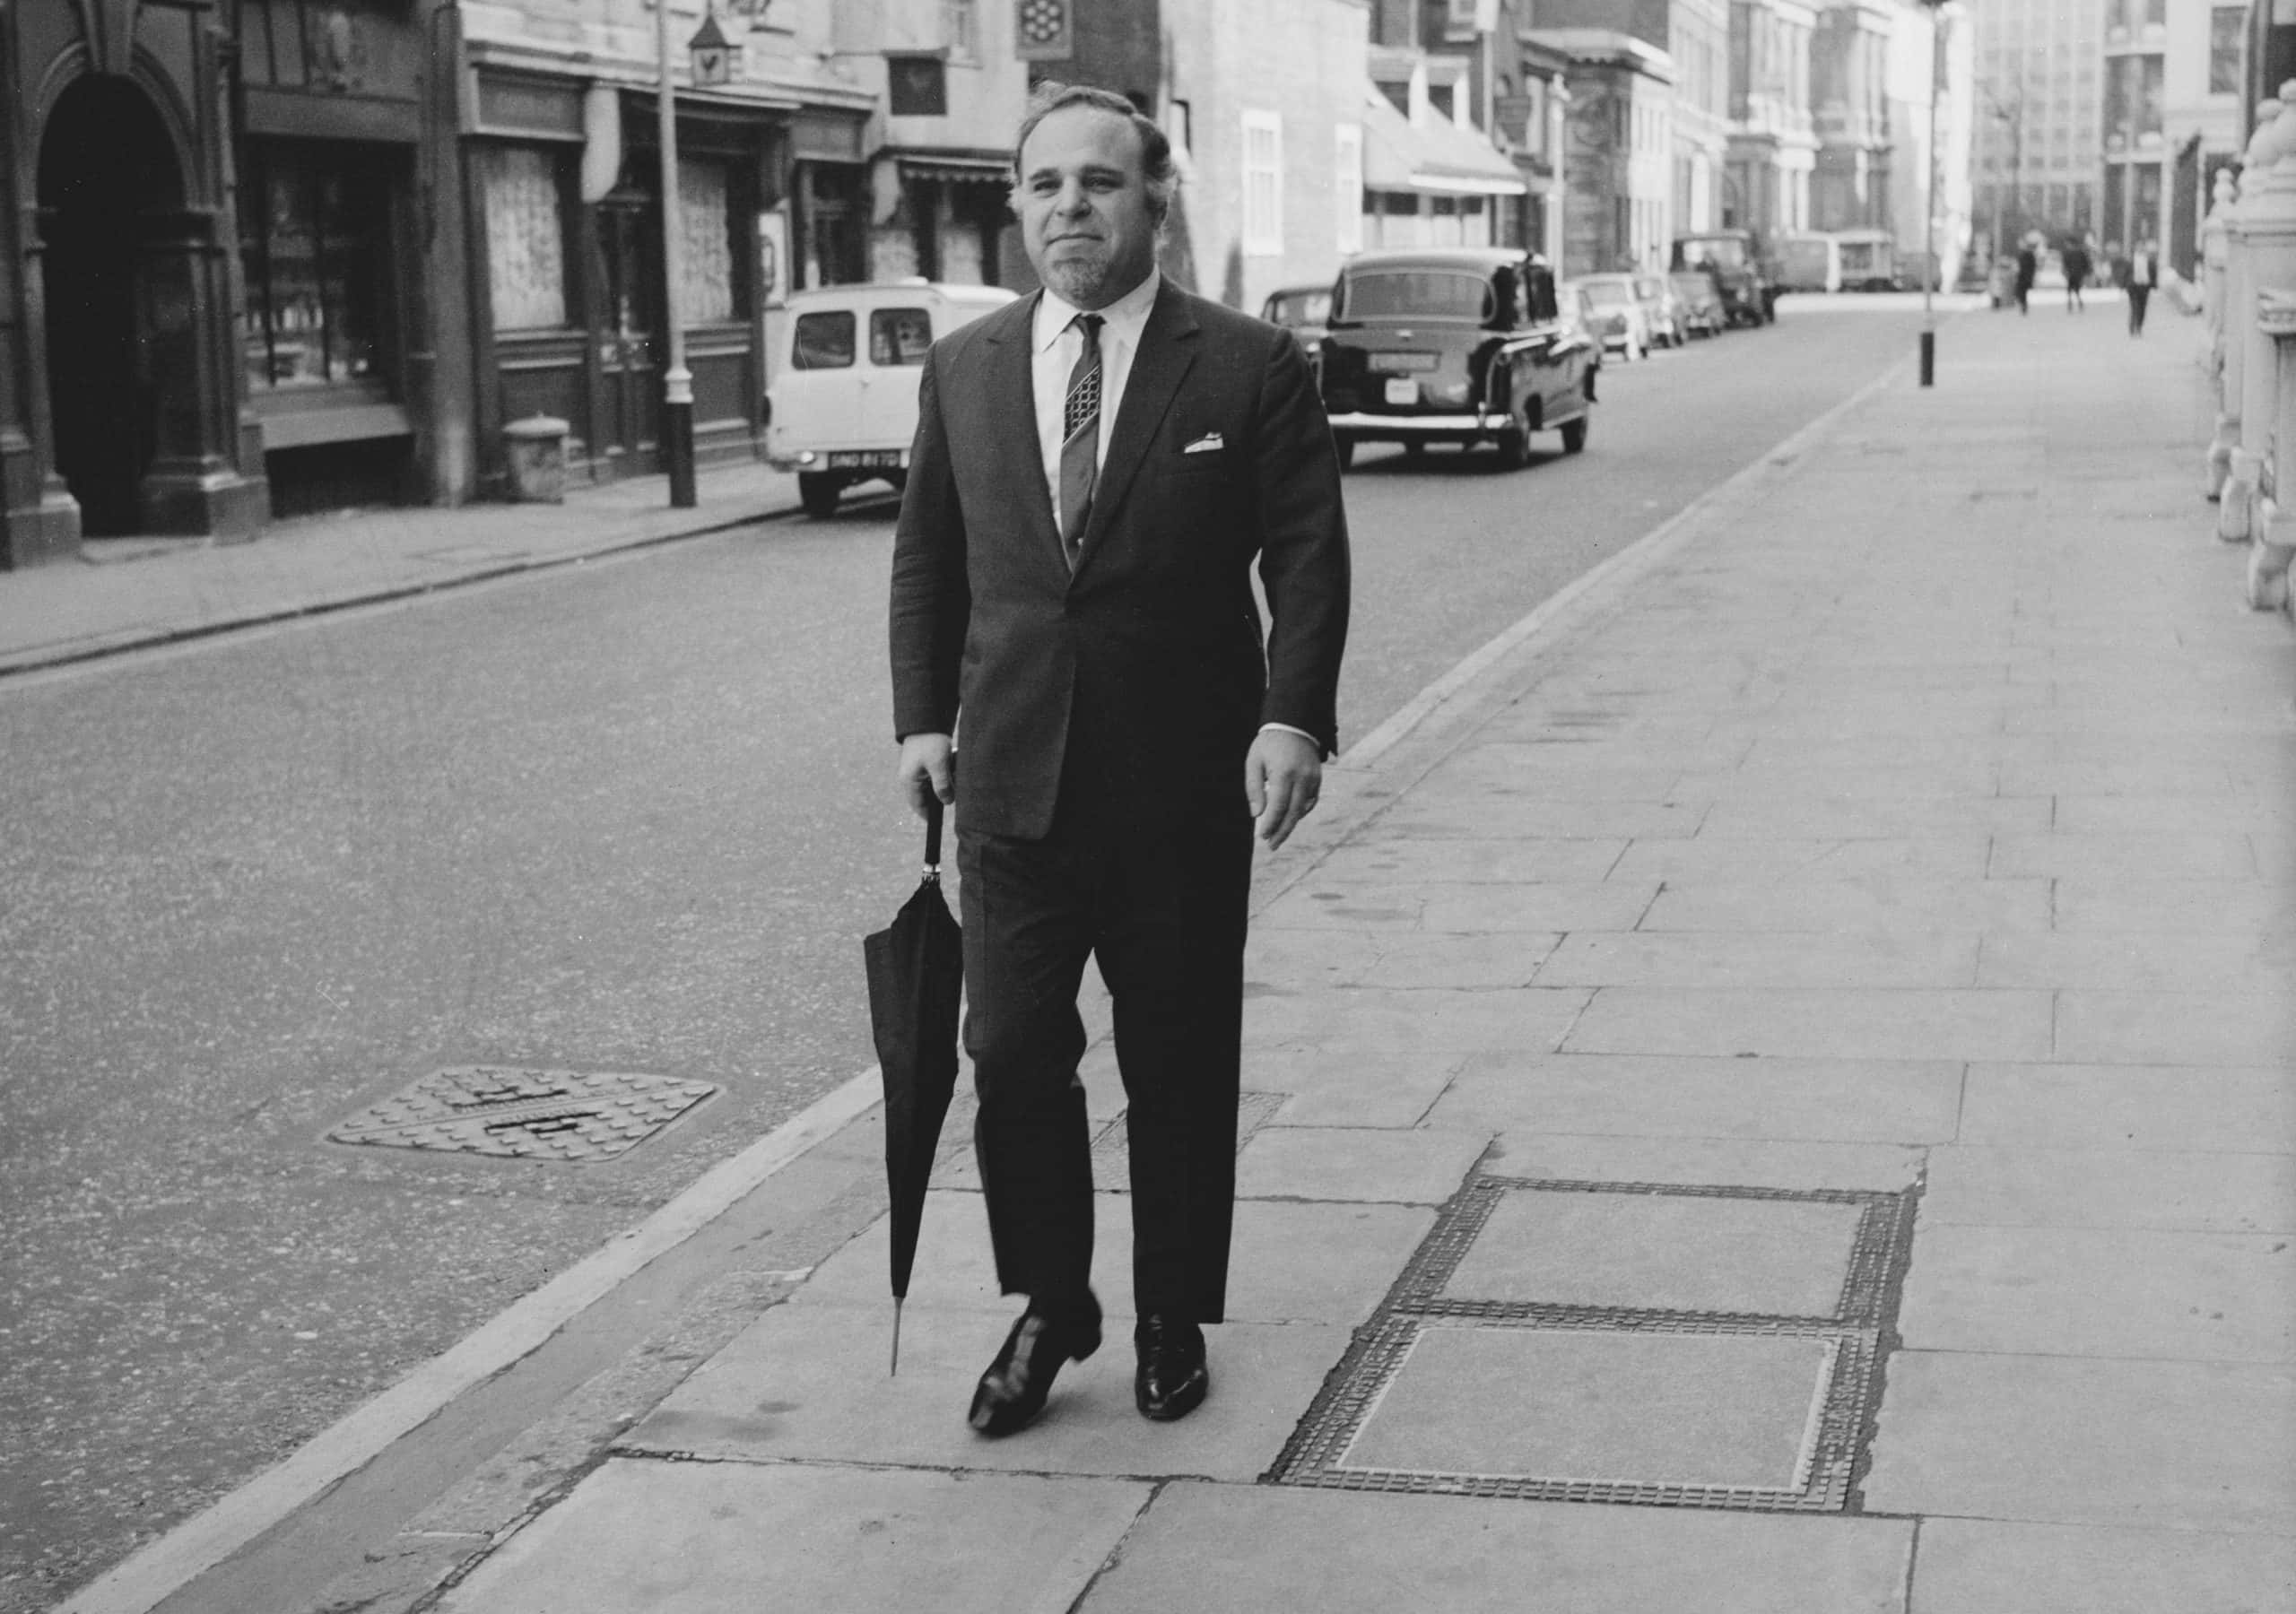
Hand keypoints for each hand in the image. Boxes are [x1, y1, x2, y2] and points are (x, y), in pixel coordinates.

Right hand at [897, 733, 953, 819]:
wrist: (926, 717)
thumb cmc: (930, 741)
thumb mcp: (939, 765)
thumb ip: (943, 786)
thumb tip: (947, 802)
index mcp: (910, 781)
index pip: (919, 807)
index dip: (931, 815)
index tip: (944, 819)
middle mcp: (911, 778)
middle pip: (929, 797)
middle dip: (944, 793)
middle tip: (955, 785)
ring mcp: (917, 770)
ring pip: (936, 785)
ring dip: (947, 780)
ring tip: (953, 766)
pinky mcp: (925, 762)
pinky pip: (938, 773)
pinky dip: (947, 770)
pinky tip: (953, 759)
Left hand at [1246, 729, 1321, 849]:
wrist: (1294, 725)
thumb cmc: (1269, 744)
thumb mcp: (1254, 762)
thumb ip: (1254, 788)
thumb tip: (1257, 814)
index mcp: (1284, 772)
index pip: (1278, 806)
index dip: (1271, 824)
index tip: (1262, 836)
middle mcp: (1302, 777)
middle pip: (1293, 813)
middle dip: (1282, 832)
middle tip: (1272, 846)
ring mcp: (1313, 778)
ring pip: (1303, 809)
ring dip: (1291, 824)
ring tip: (1278, 836)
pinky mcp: (1318, 778)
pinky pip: (1310, 801)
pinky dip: (1300, 812)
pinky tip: (1289, 819)